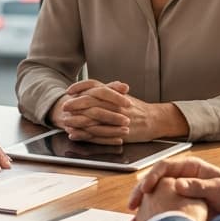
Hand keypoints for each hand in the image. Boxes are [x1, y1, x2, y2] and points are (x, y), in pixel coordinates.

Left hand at [55, 80, 185, 142]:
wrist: (155, 120)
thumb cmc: (138, 108)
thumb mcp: (122, 96)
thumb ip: (107, 92)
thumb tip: (87, 90)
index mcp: (115, 93)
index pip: (95, 85)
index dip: (80, 87)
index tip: (69, 90)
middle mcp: (115, 104)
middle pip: (92, 101)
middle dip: (75, 104)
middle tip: (64, 107)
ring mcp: (117, 118)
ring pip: (93, 118)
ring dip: (77, 120)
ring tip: (65, 122)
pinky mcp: (118, 132)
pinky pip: (99, 134)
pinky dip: (85, 134)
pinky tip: (75, 135)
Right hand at [128, 156, 219, 220]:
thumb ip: (200, 186)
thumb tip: (178, 184)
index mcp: (190, 169)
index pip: (164, 167)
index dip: (152, 177)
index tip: (146, 189)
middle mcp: (182, 179)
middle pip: (155, 182)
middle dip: (141, 193)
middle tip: (133, 204)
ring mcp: (180, 195)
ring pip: (155, 198)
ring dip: (144, 209)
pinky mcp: (181, 208)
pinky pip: (163, 211)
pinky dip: (153, 219)